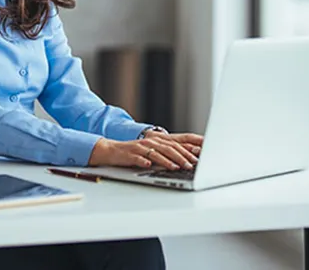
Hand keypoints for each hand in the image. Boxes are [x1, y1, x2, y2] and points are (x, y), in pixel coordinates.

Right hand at [87, 132, 203, 169]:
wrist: (110, 150)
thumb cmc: (133, 153)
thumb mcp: (150, 153)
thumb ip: (164, 155)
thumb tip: (182, 162)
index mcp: (156, 141)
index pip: (175, 144)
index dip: (187, 150)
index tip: (198, 157)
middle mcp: (149, 142)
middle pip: (168, 148)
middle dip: (181, 157)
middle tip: (191, 165)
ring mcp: (139, 148)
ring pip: (156, 153)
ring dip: (167, 161)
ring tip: (176, 167)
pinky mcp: (129, 154)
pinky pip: (138, 158)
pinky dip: (144, 162)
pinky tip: (150, 166)